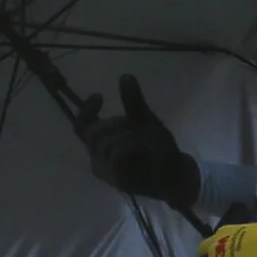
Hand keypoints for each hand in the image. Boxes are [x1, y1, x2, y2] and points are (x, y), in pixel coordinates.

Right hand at [73, 74, 198, 215]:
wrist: (175, 173)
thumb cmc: (156, 147)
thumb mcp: (145, 120)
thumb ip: (133, 101)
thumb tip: (126, 76)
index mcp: (100, 145)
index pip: (81, 127)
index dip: (86, 110)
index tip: (99, 95)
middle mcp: (98, 160)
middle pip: (95, 134)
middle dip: (115, 125)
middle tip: (135, 127)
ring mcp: (108, 172)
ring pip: (108, 145)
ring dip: (126, 138)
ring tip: (142, 141)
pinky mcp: (119, 181)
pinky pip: (119, 157)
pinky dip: (131, 149)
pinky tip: (142, 149)